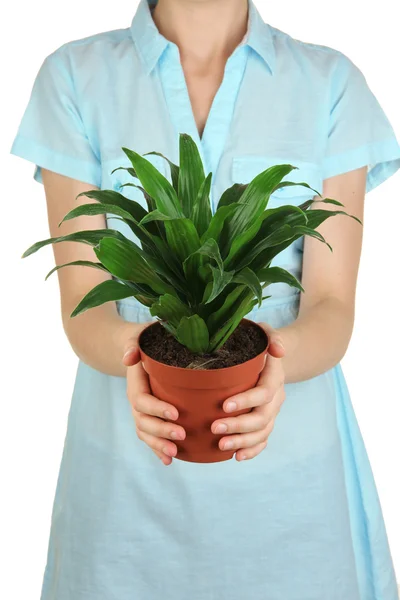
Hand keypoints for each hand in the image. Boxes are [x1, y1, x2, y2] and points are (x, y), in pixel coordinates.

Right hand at [123, 325, 185, 465]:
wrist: (136, 349)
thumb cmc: (144, 341)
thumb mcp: (139, 337)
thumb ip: (133, 345)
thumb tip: (129, 357)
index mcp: (135, 384)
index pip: (142, 400)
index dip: (157, 409)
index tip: (176, 413)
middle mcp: (136, 401)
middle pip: (143, 421)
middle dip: (161, 431)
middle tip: (182, 435)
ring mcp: (141, 412)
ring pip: (145, 433)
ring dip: (158, 444)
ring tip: (175, 453)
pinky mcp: (149, 417)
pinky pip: (150, 437)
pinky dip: (157, 450)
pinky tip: (170, 461)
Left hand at [211, 322, 285, 461]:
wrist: (274, 356)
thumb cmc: (261, 343)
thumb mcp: (265, 332)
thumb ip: (271, 337)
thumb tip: (279, 350)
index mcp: (274, 376)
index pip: (263, 392)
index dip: (246, 401)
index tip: (224, 405)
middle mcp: (276, 397)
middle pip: (262, 417)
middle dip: (239, 426)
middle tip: (215, 428)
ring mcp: (272, 410)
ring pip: (263, 432)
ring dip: (243, 442)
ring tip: (221, 446)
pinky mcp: (267, 420)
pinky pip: (264, 439)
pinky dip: (252, 450)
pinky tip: (237, 456)